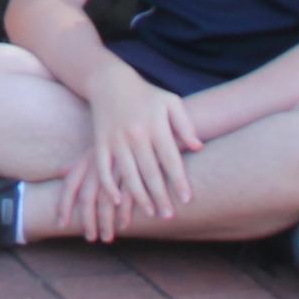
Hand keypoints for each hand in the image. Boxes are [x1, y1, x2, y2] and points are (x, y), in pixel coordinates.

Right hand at [73, 62, 196, 240]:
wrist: (111, 82)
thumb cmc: (146, 94)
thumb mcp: (170, 102)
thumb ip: (185, 125)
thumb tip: (198, 147)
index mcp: (155, 125)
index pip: (170, 159)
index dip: (178, 180)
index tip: (186, 199)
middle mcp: (136, 134)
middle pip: (150, 172)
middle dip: (160, 196)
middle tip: (169, 216)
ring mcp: (116, 139)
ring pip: (128, 174)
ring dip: (139, 197)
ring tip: (151, 212)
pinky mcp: (100, 142)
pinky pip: (103, 169)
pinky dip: (109, 186)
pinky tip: (117, 200)